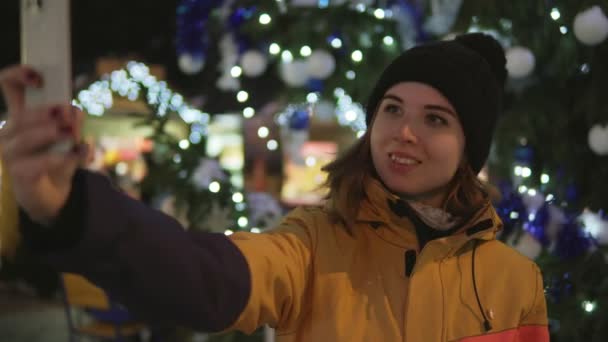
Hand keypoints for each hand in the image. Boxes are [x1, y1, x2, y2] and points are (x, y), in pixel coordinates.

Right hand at [0, 65, 85, 224]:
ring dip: (52, 133)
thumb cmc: (58, 161)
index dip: (19, 74)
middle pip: (20, 116)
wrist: (54, 197)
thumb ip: (73, 121)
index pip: (9, 86)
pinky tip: (78, 154)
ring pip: (25, 138)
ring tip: (71, 134)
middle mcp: (9, 134)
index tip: (38, 77)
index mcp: (21, 118)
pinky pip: (37, 164)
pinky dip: (62, 158)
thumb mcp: (70, 137)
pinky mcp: (19, 175)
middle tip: (67, 114)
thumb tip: (74, 112)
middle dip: (46, 113)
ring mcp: (10, 156)